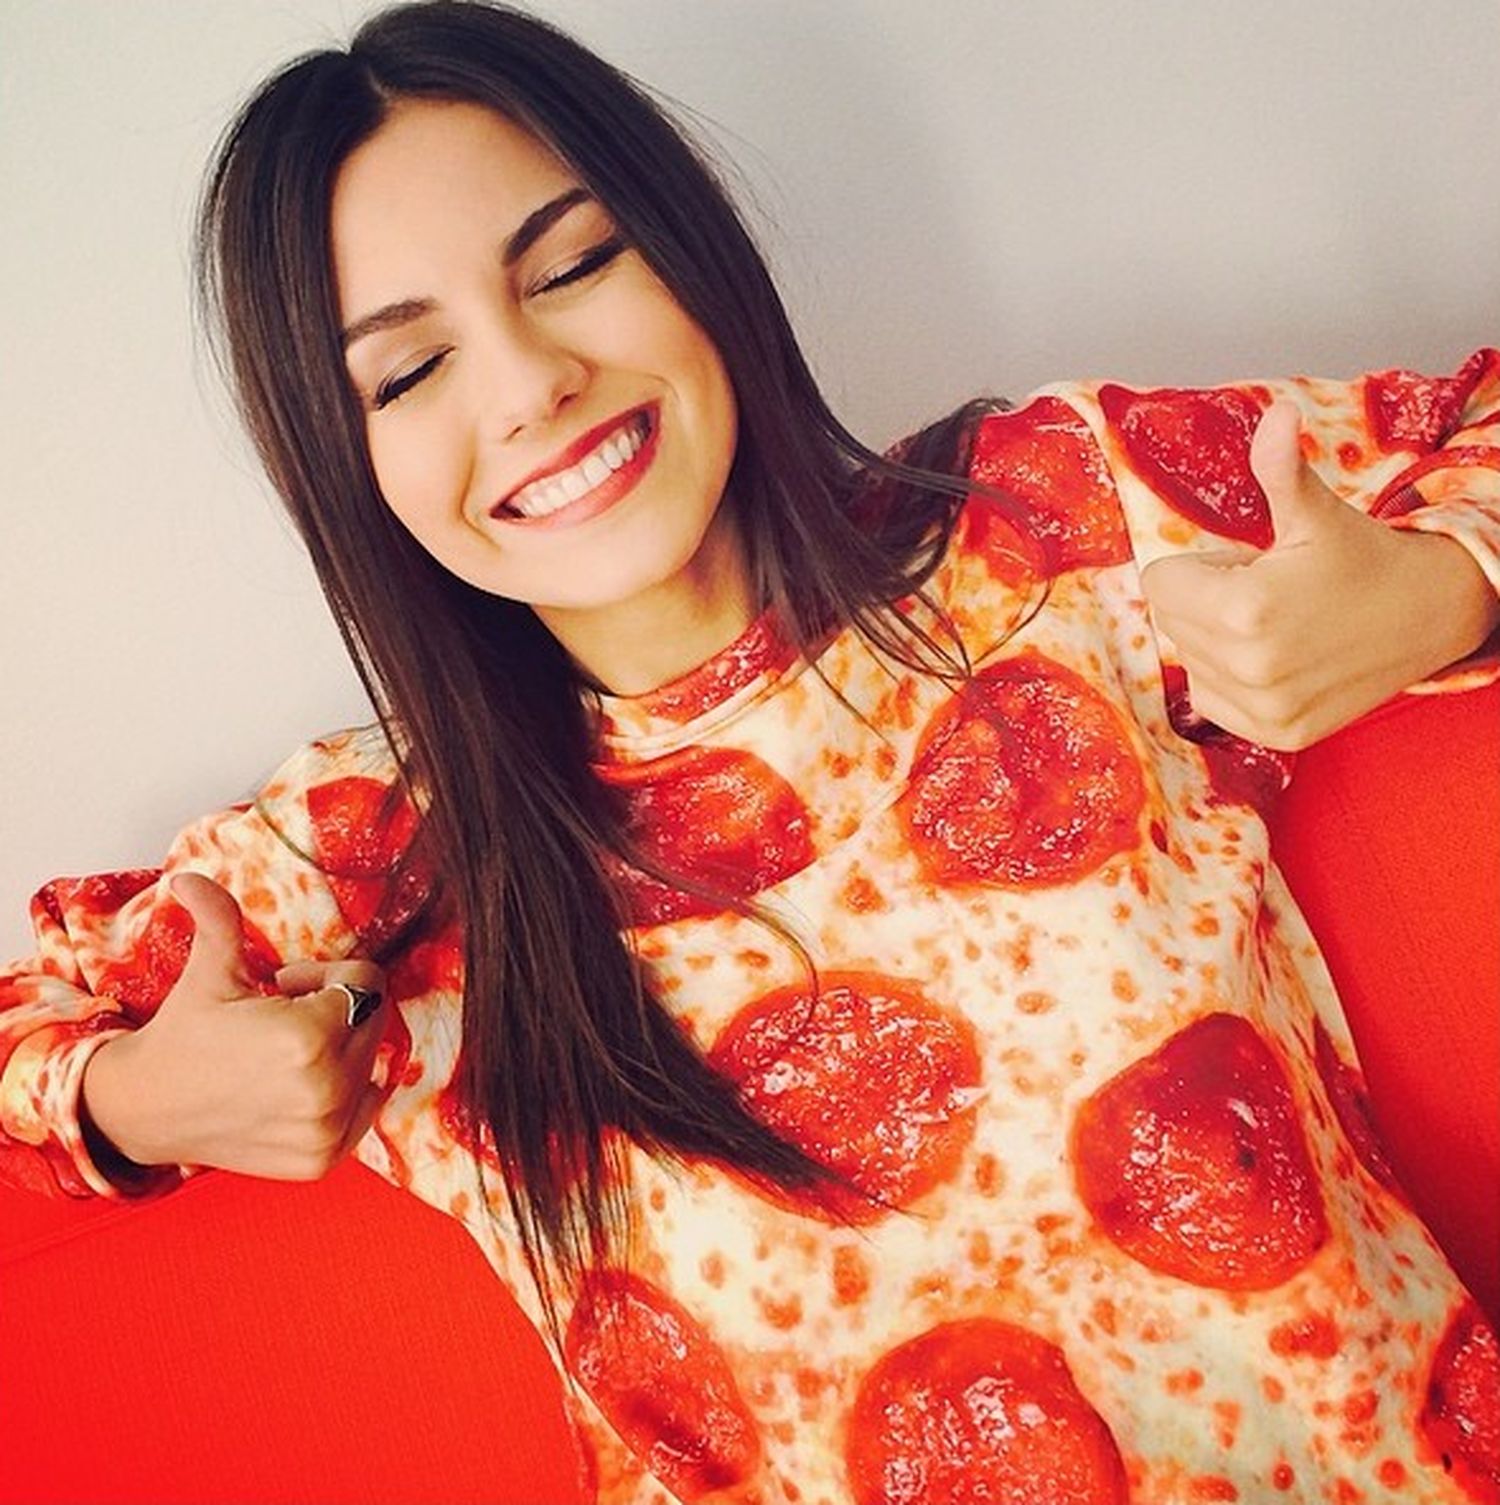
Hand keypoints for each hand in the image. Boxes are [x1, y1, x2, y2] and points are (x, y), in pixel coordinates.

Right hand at [81, 872, 390, 1179]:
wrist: (145, 1110)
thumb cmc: (183, 1034)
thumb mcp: (209, 973)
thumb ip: (218, 919)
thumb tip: (189, 877)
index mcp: (308, 1039)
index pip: (366, 983)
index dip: (326, 976)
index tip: (286, 984)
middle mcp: (327, 1090)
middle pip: (373, 1021)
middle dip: (334, 1009)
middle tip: (282, 1015)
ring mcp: (327, 1131)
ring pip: (371, 1063)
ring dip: (339, 1049)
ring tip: (283, 1052)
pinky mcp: (322, 1159)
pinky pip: (367, 1107)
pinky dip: (346, 1091)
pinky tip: (298, 1084)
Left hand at [1140, 400, 1499, 749]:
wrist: (1428, 613)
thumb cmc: (1363, 558)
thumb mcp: (1315, 513)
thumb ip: (1280, 469)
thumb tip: (1278, 414)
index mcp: (1244, 609)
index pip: (1159, 584)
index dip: (1200, 567)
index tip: (1249, 565)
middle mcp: (1247, 666)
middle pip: (1171, 623)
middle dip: (1207, 601)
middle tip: (1267, 592)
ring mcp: (1263, 708)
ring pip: (1191, 662)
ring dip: (1218, 642)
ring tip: (1278, 625)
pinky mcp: (1277, 734)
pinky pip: (1213, 701)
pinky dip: (1233, 681)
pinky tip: (1279, 659)